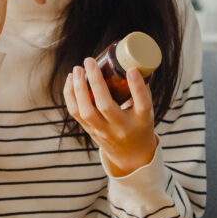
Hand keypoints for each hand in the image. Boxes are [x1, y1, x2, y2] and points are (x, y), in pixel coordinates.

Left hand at [63, 58, 158, 176]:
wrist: (131, 156)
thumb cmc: (139, 125)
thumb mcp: (146, 110)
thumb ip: (140, 89)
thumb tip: (132, 61)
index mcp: (141, 121)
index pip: (142, 104)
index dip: (137, 87)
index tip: (131, 69)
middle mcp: (121, 127)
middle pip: (106, 106)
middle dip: (96, 82)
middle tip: (89, 61)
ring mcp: (103, 131)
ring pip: (85, 111)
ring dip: (78, 88)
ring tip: (77, 69)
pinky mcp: (90, 130)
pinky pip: (75, 113)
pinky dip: (70, 95)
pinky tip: (70, 80)